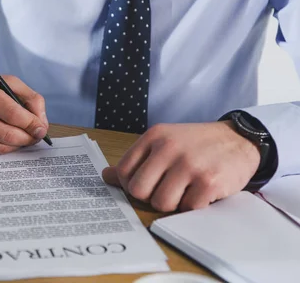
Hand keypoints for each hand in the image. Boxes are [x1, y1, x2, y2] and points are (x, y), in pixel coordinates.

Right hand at [0, 74, 48, 153]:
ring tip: (23, 137)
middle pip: (7, 134)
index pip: (12, 113)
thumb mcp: (6, 83)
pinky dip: (3, 148)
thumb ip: (30, 98)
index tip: (41, 129)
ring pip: (0, 147)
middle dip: (27, 138)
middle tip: (35, 137)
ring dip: (17, 145)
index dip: (31, 124)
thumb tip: (41, 124)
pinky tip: (6, 139)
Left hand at [102, 122, 260, 211]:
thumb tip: (106, 176)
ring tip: (184, 191)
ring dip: (172, 203)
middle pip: (139, 191)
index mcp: (154, 136)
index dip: (132, 184)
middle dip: (150, 196)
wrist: (239, 139)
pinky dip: (193, 205)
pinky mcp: (209, 181)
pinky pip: (187, 208)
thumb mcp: (163, 142)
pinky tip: (200, 192)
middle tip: (166, 190)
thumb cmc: (196, 144)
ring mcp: (189, 165)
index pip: (124, 172)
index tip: (147, 184)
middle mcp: (169, 148)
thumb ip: (136, 160)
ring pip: (161, 203)